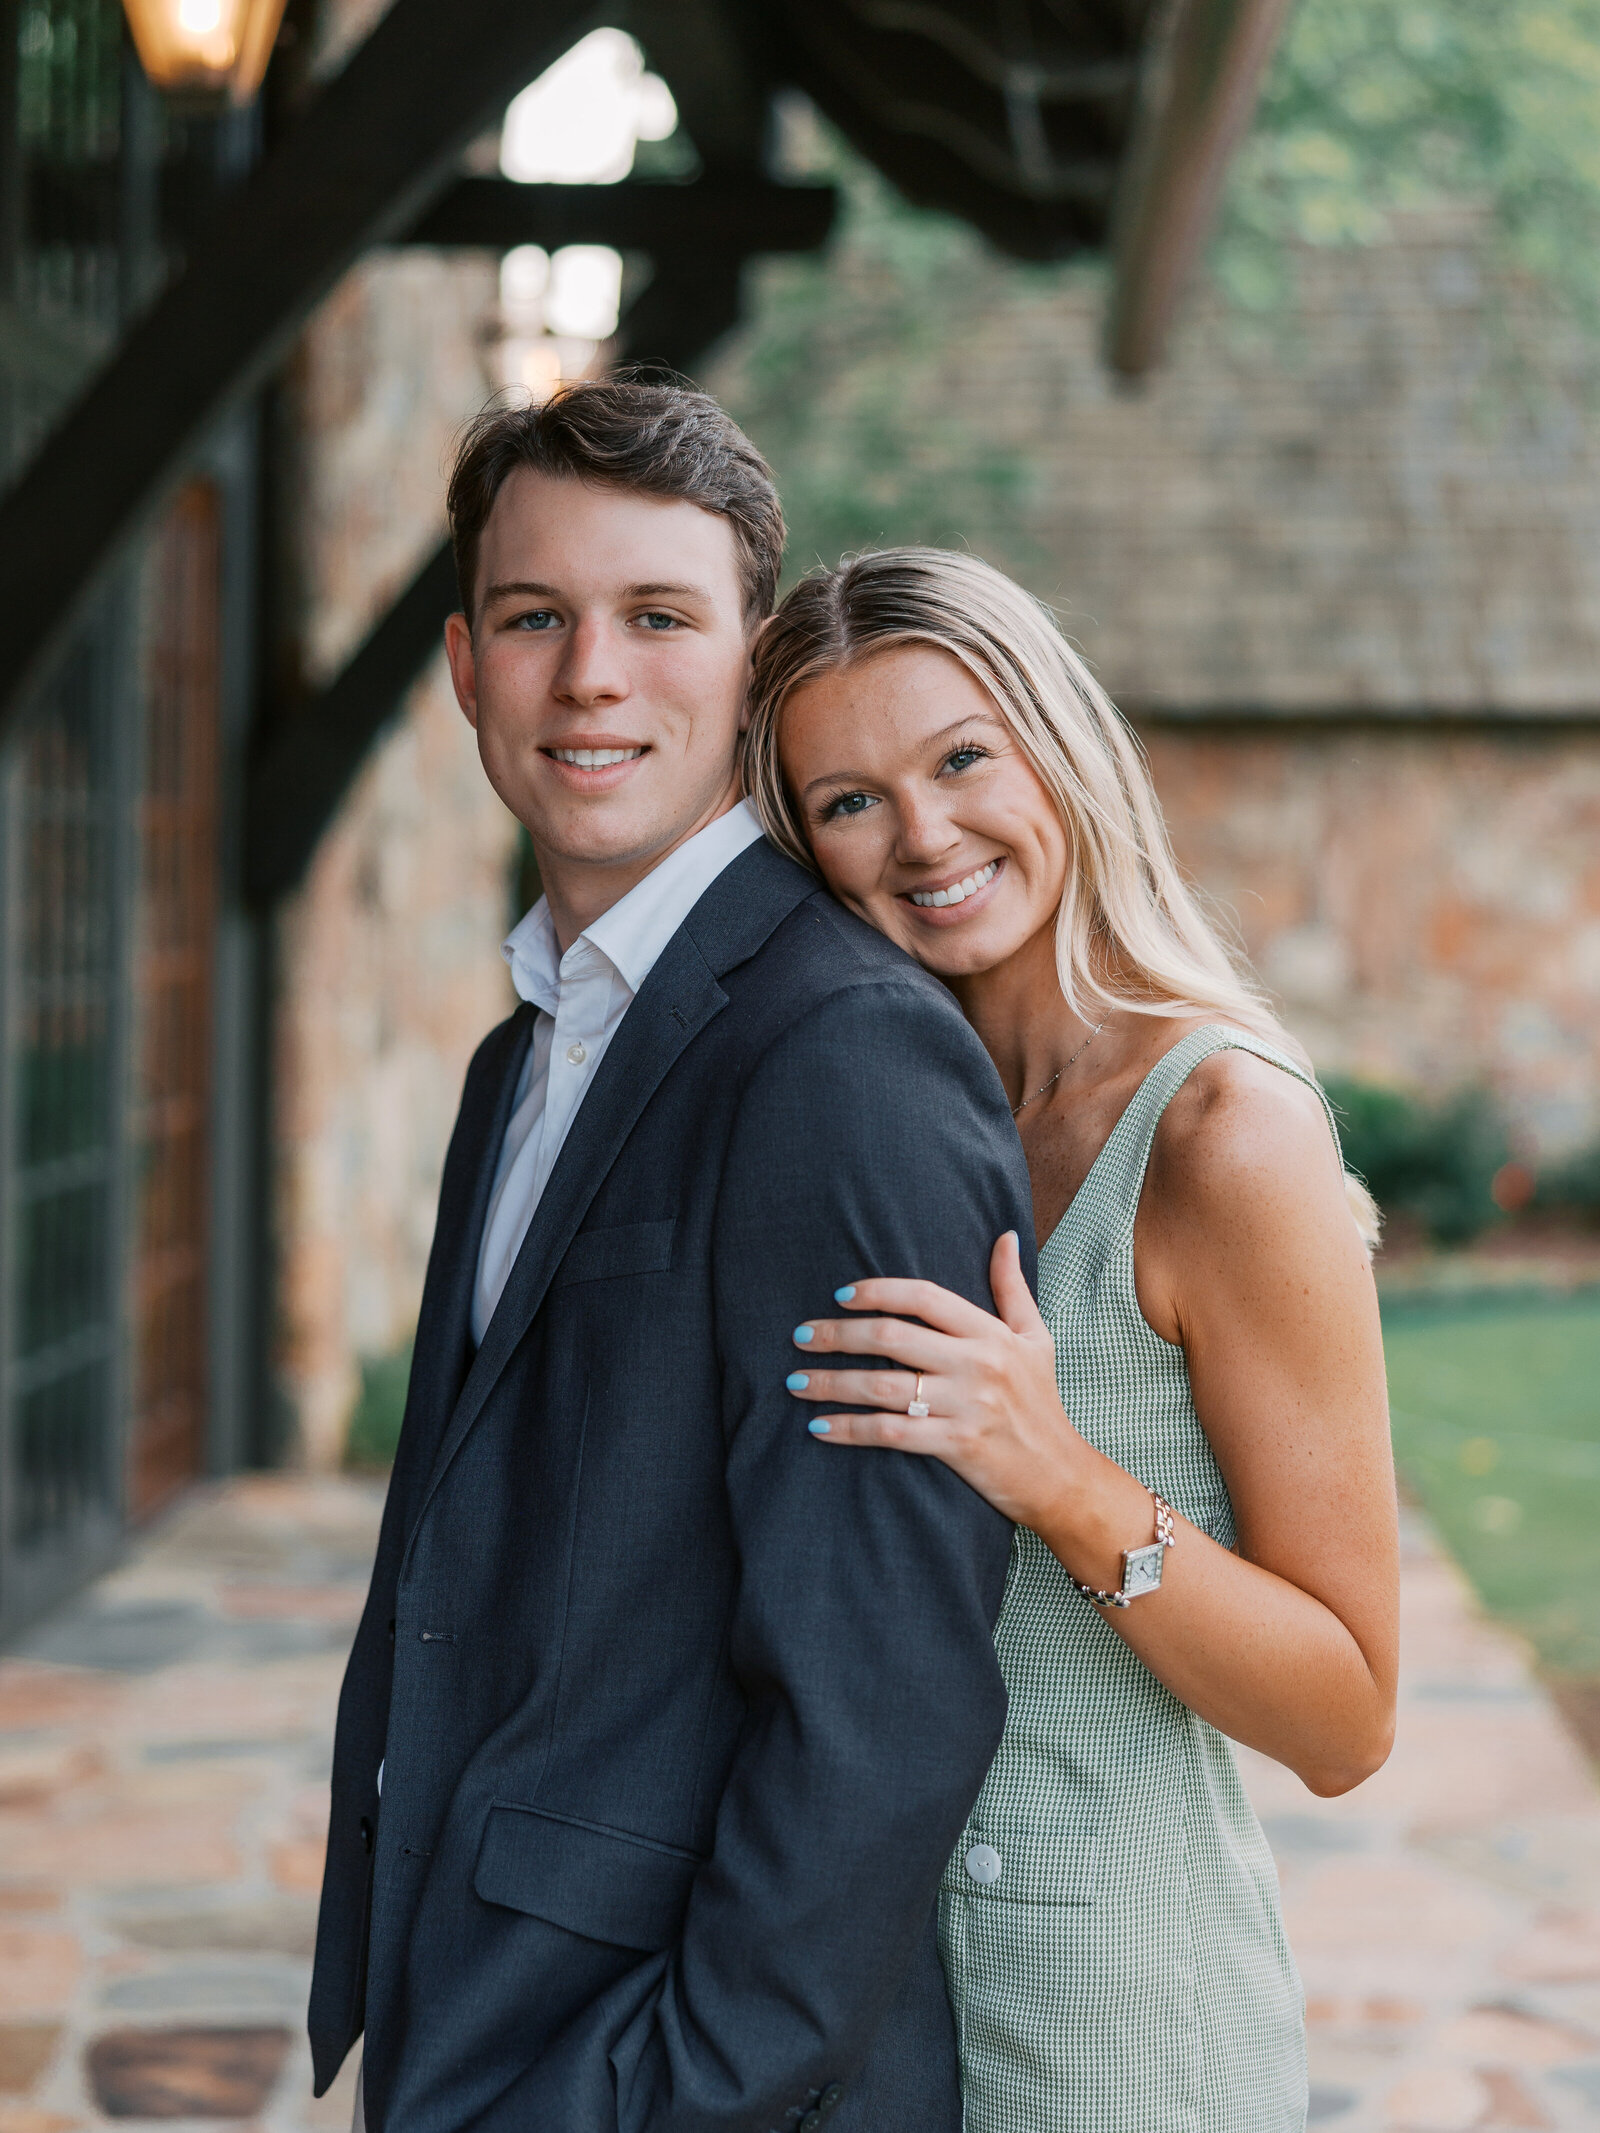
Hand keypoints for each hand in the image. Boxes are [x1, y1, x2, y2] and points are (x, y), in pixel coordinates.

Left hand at [788, 1232, 1090, 1530]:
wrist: (1061, 1475)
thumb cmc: (1041, 1402)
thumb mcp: (1035, 1338)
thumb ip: (1012, 1287)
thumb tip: (1006, 1235)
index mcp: (990, 1334)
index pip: (923, 1298)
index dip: (877, 1291)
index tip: (840, 1295)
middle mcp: (977, 1364)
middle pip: (892, 1338)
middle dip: (837, 1335)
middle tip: (800, 1336)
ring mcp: (965, 1406)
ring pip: (883, 1387)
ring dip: (831, 1383)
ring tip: (796, 1382)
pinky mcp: (956, 1446)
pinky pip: (890, 1433)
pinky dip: (849, 1429)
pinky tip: (819, 1427)